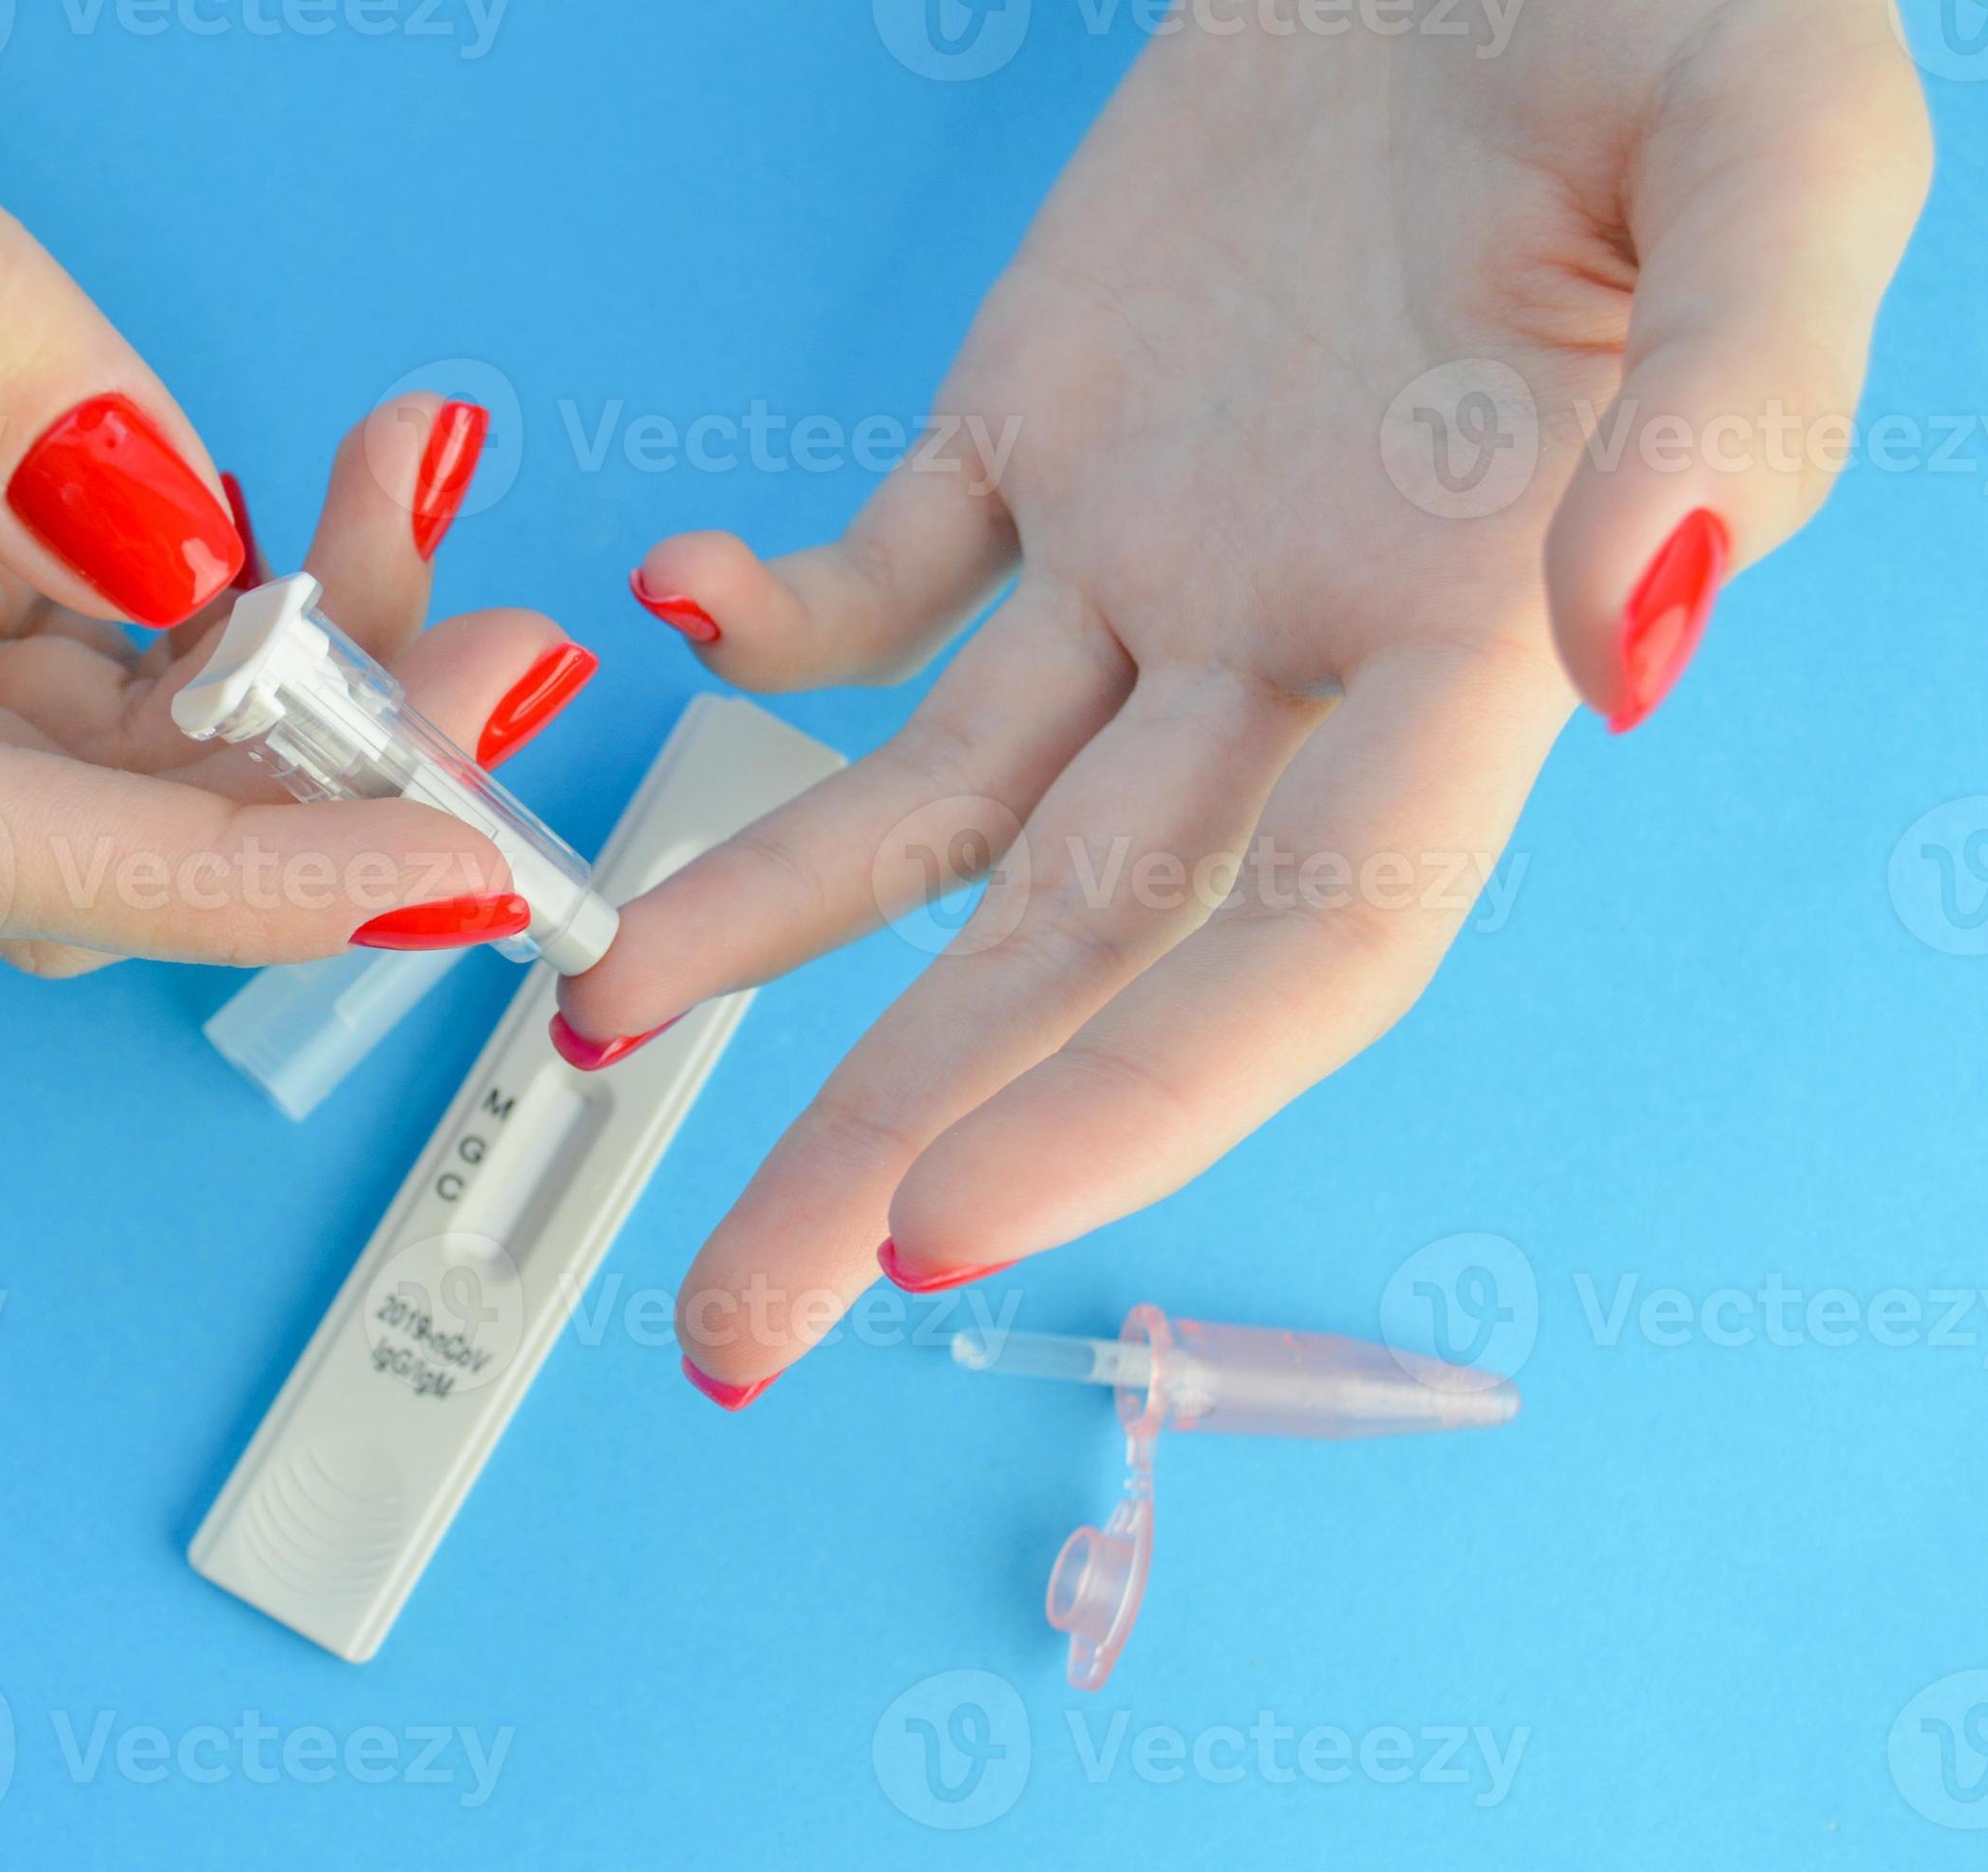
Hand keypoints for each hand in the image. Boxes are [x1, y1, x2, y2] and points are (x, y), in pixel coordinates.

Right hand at [0, 0, 594, 970]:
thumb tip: (147, 543)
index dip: (203, 881)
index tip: (431, 861)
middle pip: (59, 841)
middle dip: (306, 789)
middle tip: (502, 663)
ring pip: (126, 774)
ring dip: (322, 689)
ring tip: (434, 523)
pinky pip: (141, 668)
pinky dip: (280, 606)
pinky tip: (370, 499)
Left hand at [558, 0, 1930, 1403]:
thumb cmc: (1668, 0)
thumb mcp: (1771, 157)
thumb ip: (1729, 403)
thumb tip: (1622, 657)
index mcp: (1465, 628)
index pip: (1298, 943)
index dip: (1131, 1101)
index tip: (941, 1230)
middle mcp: (1290, 643)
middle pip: (1075, 947)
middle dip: (898, 1134)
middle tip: (735, 1324)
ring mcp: (1148, 551)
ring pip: (943, 805)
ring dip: (770, 920)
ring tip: (599, 1022)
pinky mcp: (1041, 431)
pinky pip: (893, 578)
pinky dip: (786, 624)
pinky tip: (678, 627)